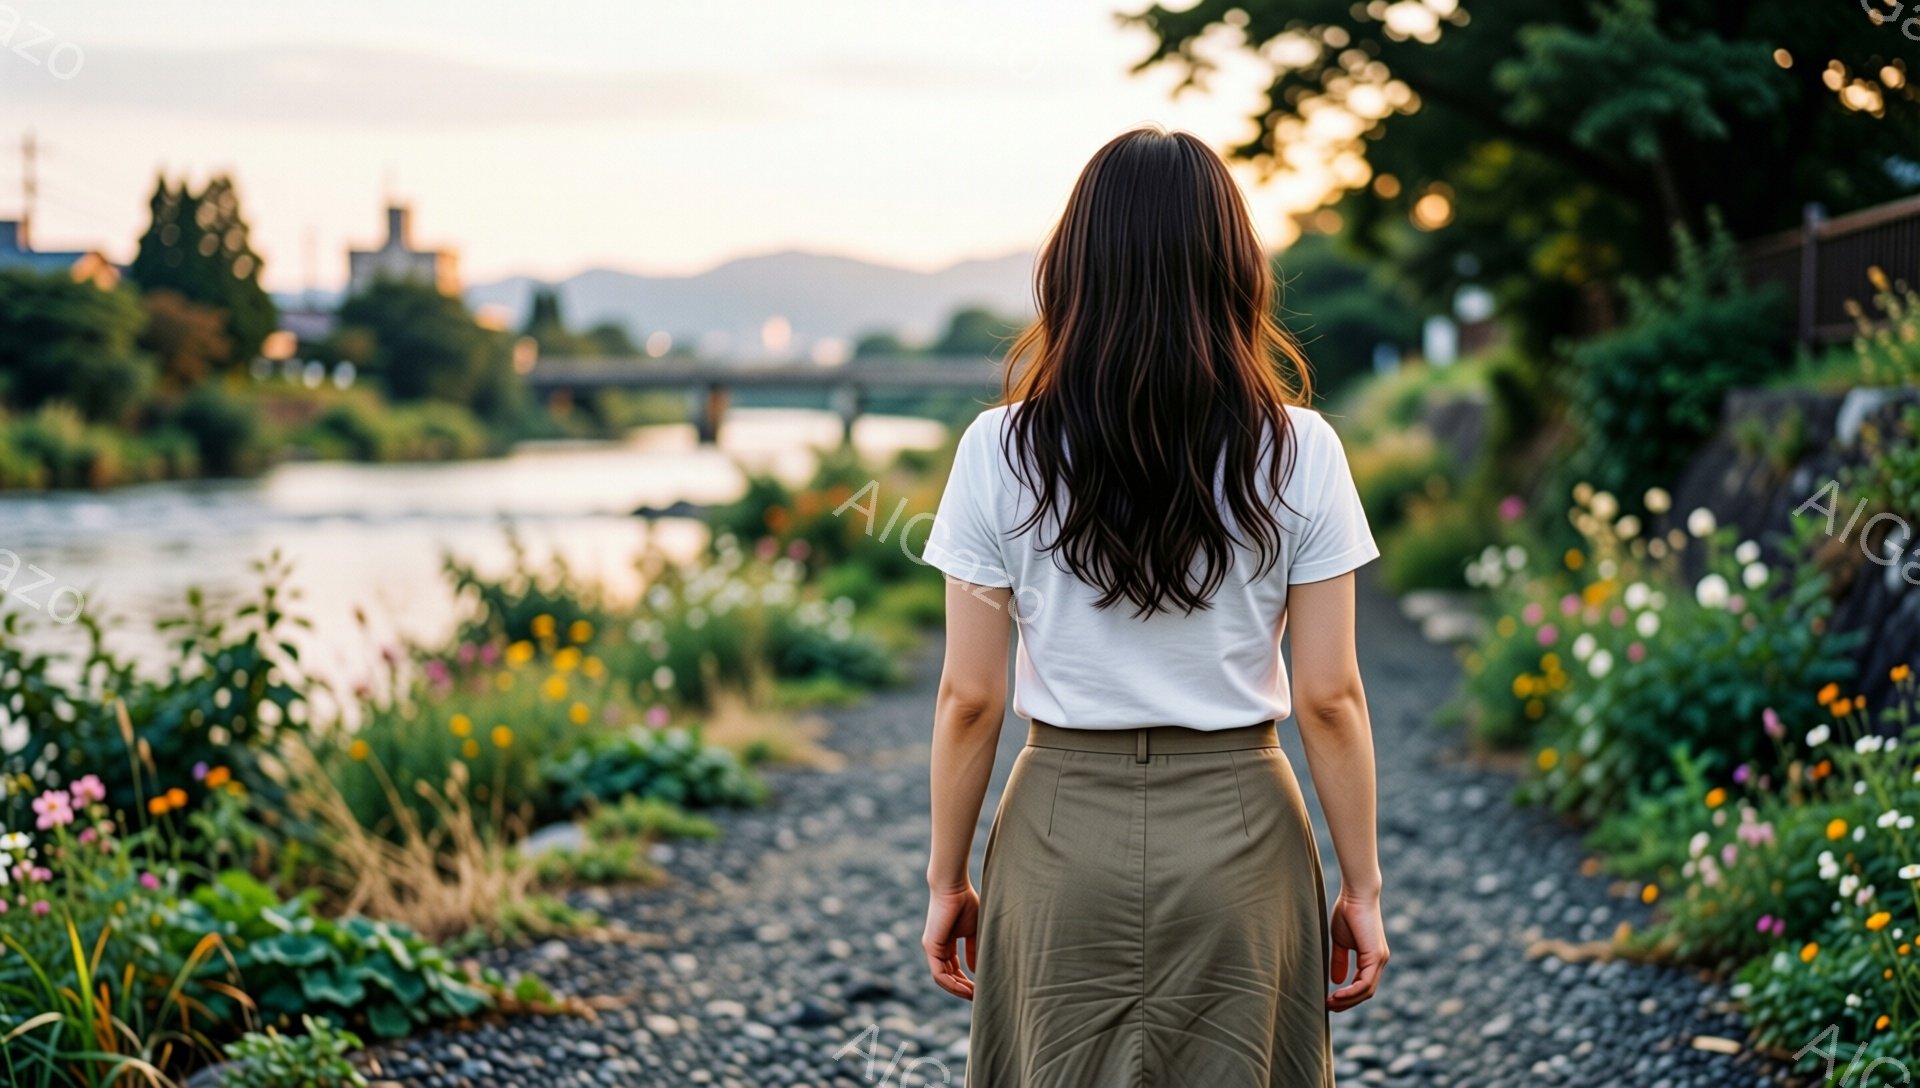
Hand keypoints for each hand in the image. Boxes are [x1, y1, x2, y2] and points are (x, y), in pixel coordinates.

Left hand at [922, 883, 980, 1000]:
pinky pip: (939, 974)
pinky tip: (966, 989)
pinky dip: (952, 984)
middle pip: (948, 976)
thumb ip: (974, 950)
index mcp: (946, 943)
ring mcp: (932, 948)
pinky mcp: (930, 947)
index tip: (981, 988)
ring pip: (942, 978)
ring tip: (974, 996)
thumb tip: (976, 970)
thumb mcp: (973, 931)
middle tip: (979, 997)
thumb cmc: (965, 902)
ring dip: (958, 990)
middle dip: (963, 988)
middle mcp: (937, 948)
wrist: (954, 886)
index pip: (954, 968)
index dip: (967, 980)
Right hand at [1327, 888, 1387, 1010]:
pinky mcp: (1376, 956)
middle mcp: (1379, 961)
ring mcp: (1379, 960)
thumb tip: (1336, 981)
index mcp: (1372, 958)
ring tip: (1329, 1003)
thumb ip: (1339, 960)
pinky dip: (1351, 992)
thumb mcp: (1340, 941)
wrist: (1356, 894)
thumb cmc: (1347, 912)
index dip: (1347, 996)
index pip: (1363, 985)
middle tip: (1328, 1007)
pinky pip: (1365, 983)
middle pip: (1366, 993)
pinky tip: (1337, 994)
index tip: (1330, 1001)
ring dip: (1347, 1001)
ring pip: (1366, 991)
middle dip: (1347, 1003)